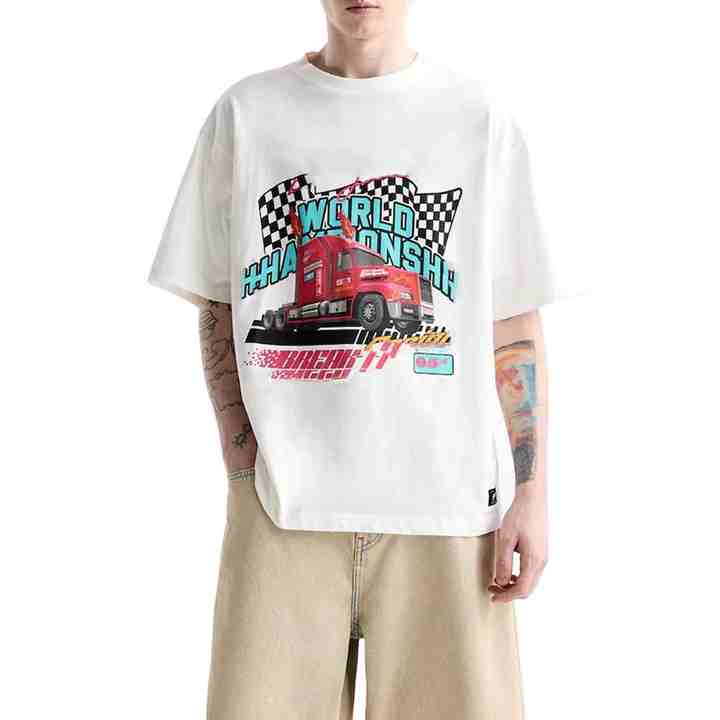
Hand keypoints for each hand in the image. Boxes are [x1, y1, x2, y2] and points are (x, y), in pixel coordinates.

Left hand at [489, 484, 547, 602]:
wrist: (533, 499)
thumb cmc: (520, 515)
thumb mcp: (506, 539)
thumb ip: (503, 562)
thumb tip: (501, 582)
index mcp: (534, 560)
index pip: (521, 589)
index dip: (507, 597)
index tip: (493, 598)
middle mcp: (541, 562)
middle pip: (527, 589)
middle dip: (509, 593)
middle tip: (492, 589)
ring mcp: (543, 557)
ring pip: (530, 581)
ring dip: (514, 585)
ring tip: (497, 581)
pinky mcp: (541, 552)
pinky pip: (531, 572)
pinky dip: (519, 577)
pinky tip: (508, 571)